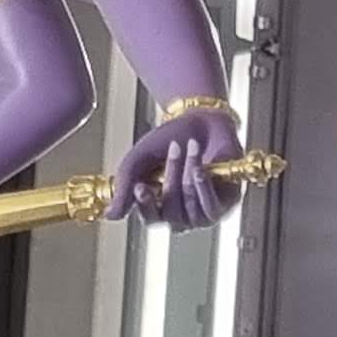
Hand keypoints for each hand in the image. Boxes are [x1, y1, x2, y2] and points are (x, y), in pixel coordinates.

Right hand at [104, 105, 249, 229]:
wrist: (203, 118)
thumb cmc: (170, 138)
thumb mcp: (139, 158)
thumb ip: (124, 185)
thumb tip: (111, 216)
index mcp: (160, 206)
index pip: (150, 219)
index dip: (145, 206)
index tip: (140, 186)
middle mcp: (182, 214)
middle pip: (172, 215)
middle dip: (171, 180)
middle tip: (174, 149)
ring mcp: (204, 211)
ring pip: (192, 211)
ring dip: (189, 175)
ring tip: (191, 147)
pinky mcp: (226, 204)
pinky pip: (212, 209)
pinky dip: (203, 187)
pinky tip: (199, 169)